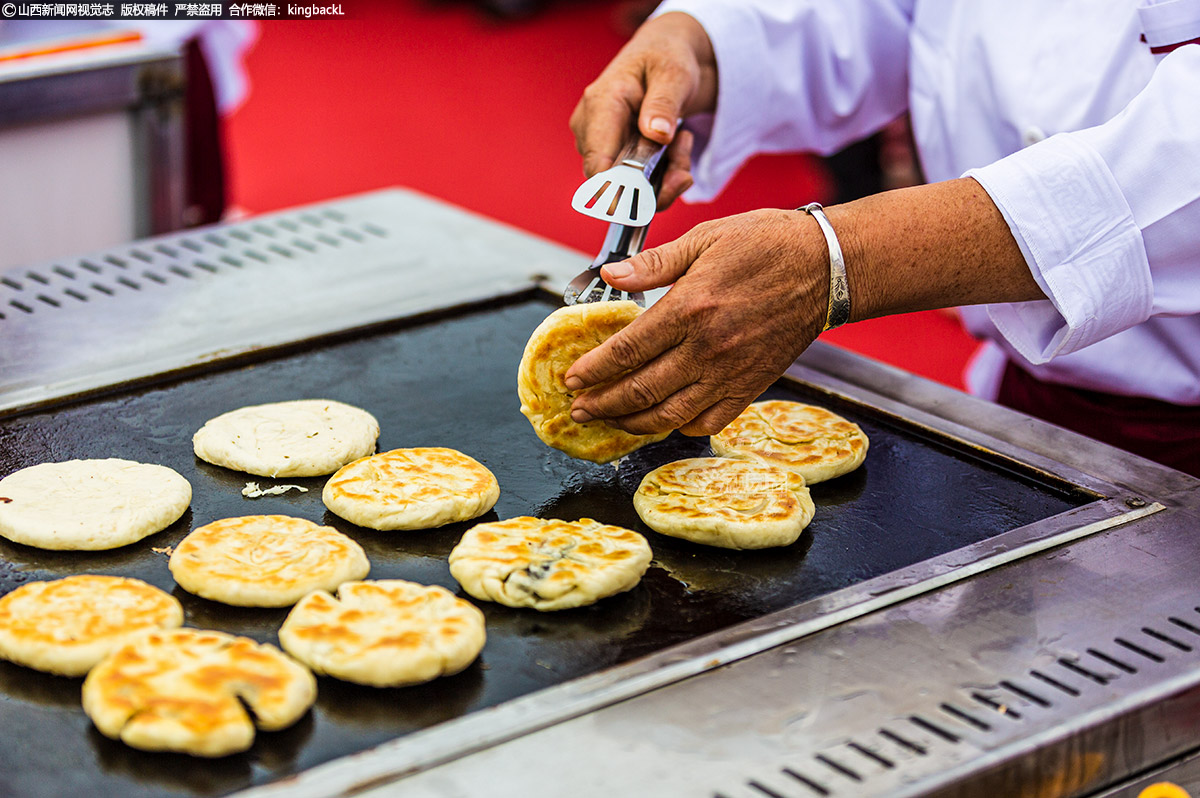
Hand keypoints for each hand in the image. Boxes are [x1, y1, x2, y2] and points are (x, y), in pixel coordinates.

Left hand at [564, 209, 829, 435]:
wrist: (827, 267)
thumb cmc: (768, 245)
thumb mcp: (706, 239)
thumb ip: (655, 263)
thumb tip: (611, 274)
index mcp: (690, 308)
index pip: (626, 351)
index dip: (593, 370)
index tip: (571, 379)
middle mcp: (707, 348)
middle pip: (640, 390)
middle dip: (601, 404)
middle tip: (578, 410)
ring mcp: (730, 373)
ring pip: (669, 415)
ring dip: (631, 423)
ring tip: (609, 420)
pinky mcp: (751, 387)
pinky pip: (708, 421)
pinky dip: (679, 428)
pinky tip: (661, 422)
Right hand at [569, 12, 717, 208]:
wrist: (666, 58)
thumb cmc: (665, 59)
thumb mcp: (674, 74)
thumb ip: (663, 104)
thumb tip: (655, 134)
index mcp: (601, 103)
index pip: (597, 160)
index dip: (612, 190)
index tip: (634, 206)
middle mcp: (593, 130)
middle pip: (617, 181)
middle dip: (658, 180)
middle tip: (686, 148)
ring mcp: (603, 147)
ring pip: (631, 187)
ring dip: (667, 175)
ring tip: (685, 140)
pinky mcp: (616, 158)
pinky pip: (640, 185)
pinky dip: (666, 175)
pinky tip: (679, 147)